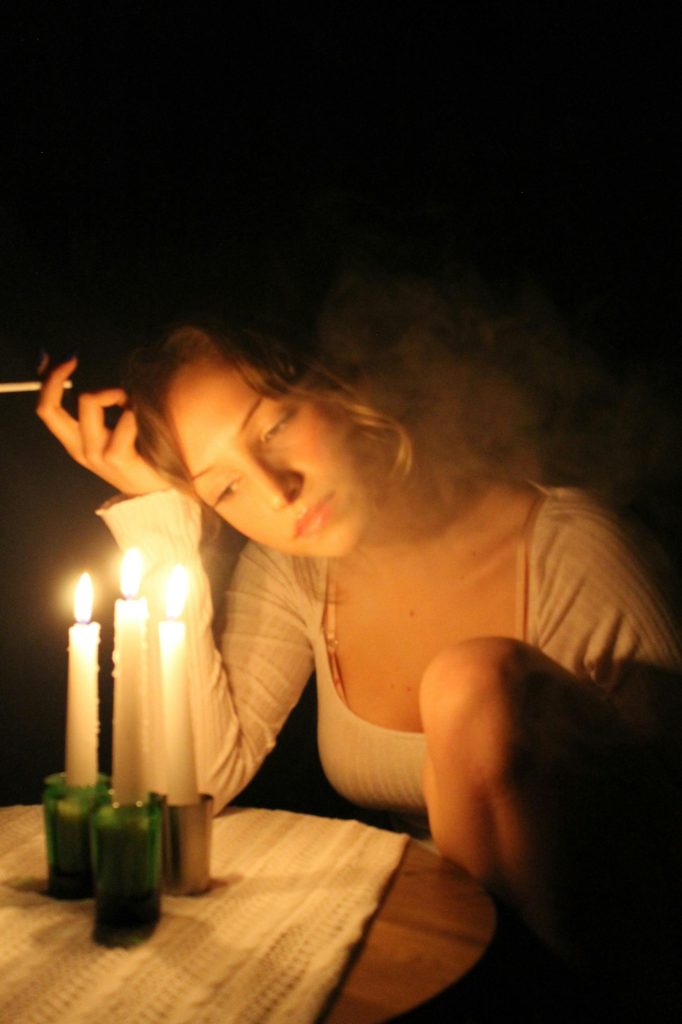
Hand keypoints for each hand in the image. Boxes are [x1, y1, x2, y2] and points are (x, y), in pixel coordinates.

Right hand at [36, 357, 168, 494]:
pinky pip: (124, 417)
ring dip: (114, 393)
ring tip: (132, 406)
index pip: (47, 410)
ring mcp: (95, 455)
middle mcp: (79, 448)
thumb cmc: (137, 454)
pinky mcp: (116, 458)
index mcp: (75, 441)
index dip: (49, 380)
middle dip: (56, 377)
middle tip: (74, 359)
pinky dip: (135, 410)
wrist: (158, 488)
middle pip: (49, 408)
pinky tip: (144, 419)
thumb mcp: (109, 430)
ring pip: (90, 401)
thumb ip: (98, 405)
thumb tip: (85, 370)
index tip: (68, 359)